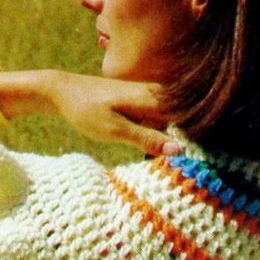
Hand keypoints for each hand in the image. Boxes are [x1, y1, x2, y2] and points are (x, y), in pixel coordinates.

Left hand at [0, 69, 183, 156]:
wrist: (62, 91)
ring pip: (171, 121)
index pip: (188, 119)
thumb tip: (177, 150)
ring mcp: (148, 96)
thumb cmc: (86, 110)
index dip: (196, 140)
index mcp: (153, 98)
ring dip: (171, 140)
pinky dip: (159, 134)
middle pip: (183, 120)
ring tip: (172, 162)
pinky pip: (159, 119)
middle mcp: (155, 94)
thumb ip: (146, 139)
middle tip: (186, 167)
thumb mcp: (114, 130)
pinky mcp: (140, 101)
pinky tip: (154, 150)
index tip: (197, 161)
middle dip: (187, 141)